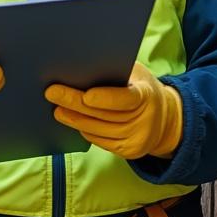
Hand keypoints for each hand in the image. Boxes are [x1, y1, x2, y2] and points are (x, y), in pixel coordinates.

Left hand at [44, 62, 182, 158]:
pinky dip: (84, 130)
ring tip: (56, 109)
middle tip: (51, 93)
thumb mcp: (136, 74)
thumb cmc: (141, 88)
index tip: (86, 95)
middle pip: (104, 115)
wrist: (164, 118)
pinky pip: (99, 141)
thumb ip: (115, 70)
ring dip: (73, 120)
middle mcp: (145, 120)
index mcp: (147, 95)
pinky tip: (72, 120)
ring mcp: (137, 139)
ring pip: (97, 130)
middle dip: (74, 104)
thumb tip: (81, 64)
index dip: (106, 98)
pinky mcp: (129, 152)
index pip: (126, 99)